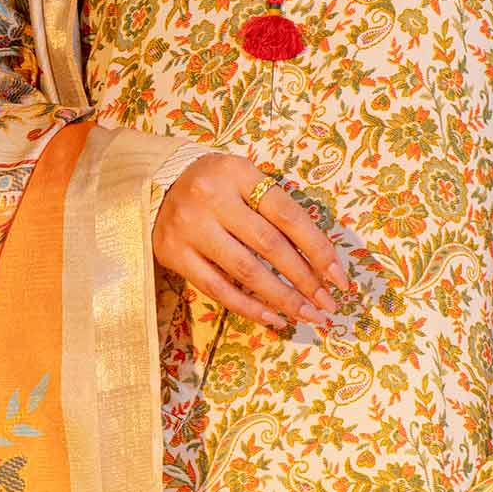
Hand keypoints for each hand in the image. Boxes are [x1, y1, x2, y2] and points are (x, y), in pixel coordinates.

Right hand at [152, 151, 347, 332]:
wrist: (152, 184)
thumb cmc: (214, 185)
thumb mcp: (244, 180)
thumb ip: (276, 209)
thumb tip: (321, 259)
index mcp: (238, 173)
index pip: (288, 215)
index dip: (318, 249)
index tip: (340, 278)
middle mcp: (213, 198)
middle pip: (270, 245)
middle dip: (305, 279)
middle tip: (328, 305)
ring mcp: (191, 228)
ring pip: (246, 271)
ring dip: (283, 299)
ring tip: (308, 316)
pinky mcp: (174, 254)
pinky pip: (218, 288)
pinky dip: (249, 307)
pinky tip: (274, 318)